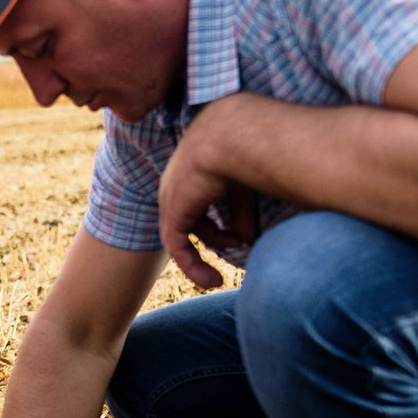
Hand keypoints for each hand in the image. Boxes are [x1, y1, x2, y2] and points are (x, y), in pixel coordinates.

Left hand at [158, 95, 259, 287]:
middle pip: (187, 218)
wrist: (234, 136)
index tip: (237, 238)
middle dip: (211, 237)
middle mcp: (175, 183)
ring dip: (198, 260)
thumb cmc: (246, 150)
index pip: (195, 203)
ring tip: (217, 278)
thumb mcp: (243, 187)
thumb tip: (247, 240)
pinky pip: (177, 248)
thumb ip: (241, 214)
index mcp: (190, 170)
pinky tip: (212, 280)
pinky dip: (192, 266)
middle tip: (234, 247)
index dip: (215, 224)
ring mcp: (170, 198)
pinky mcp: (172, 213)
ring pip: (178, 237)